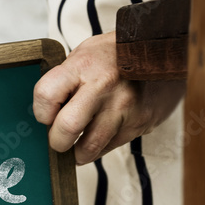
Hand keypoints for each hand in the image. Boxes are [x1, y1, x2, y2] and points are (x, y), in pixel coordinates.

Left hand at [33, 33, 185, 164]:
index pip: (46, 95)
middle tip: (59, 138)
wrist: (163, 52)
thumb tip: (45, 110)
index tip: (45, 114)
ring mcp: (123, 108)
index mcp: (83, 65)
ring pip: (89, 148)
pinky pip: (110, 148)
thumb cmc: (118, 53)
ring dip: (78, 152)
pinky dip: (99, 147)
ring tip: (77, 143)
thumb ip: (65, 79)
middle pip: (67, 128)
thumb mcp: (85, 53)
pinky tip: (100, 133)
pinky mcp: (138, 123)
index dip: (41, 111)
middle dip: (57, 141)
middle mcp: (103, 87)